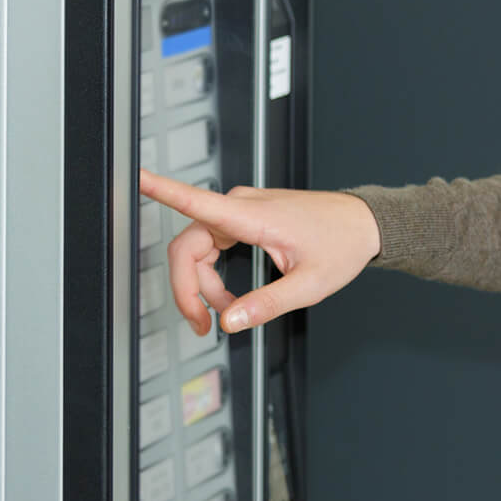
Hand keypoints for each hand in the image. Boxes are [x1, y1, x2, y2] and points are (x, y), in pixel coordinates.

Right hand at [139, 168, 382, 335]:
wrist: (364, 224)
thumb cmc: (343, 244)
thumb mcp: (310, 285)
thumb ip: (267, 304)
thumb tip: (229, 321)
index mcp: (254, 216)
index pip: (196, 201)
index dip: (161, 190)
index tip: (135, 176)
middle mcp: (241, 207)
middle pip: (186, 248)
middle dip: (187, 290)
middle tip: (201, 325)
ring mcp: (241, 211)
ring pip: (196, 251)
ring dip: (202, 287)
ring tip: (225, 313)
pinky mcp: (244, 218)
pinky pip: (211, 248)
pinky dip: (212, 276)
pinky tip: (229, 297)